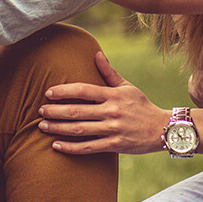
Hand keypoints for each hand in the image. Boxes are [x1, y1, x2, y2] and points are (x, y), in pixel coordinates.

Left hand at [38, 52, 172, 154]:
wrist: (162, 129)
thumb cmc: (142, 106)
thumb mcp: (127, 87)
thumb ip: (109, 72)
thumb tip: (96, 54)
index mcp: (113, 95)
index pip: (83, 90)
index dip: (64, 91)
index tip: (49, 93)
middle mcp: (111, 111)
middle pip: (77, 110)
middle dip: (55, 111)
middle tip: (40, 111)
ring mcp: (112, 129)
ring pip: (79, 129)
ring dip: (58, 128)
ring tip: (42, 126)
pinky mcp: (115, 145)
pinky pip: (88, 147)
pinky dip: (71, 148)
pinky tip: (56, 145)